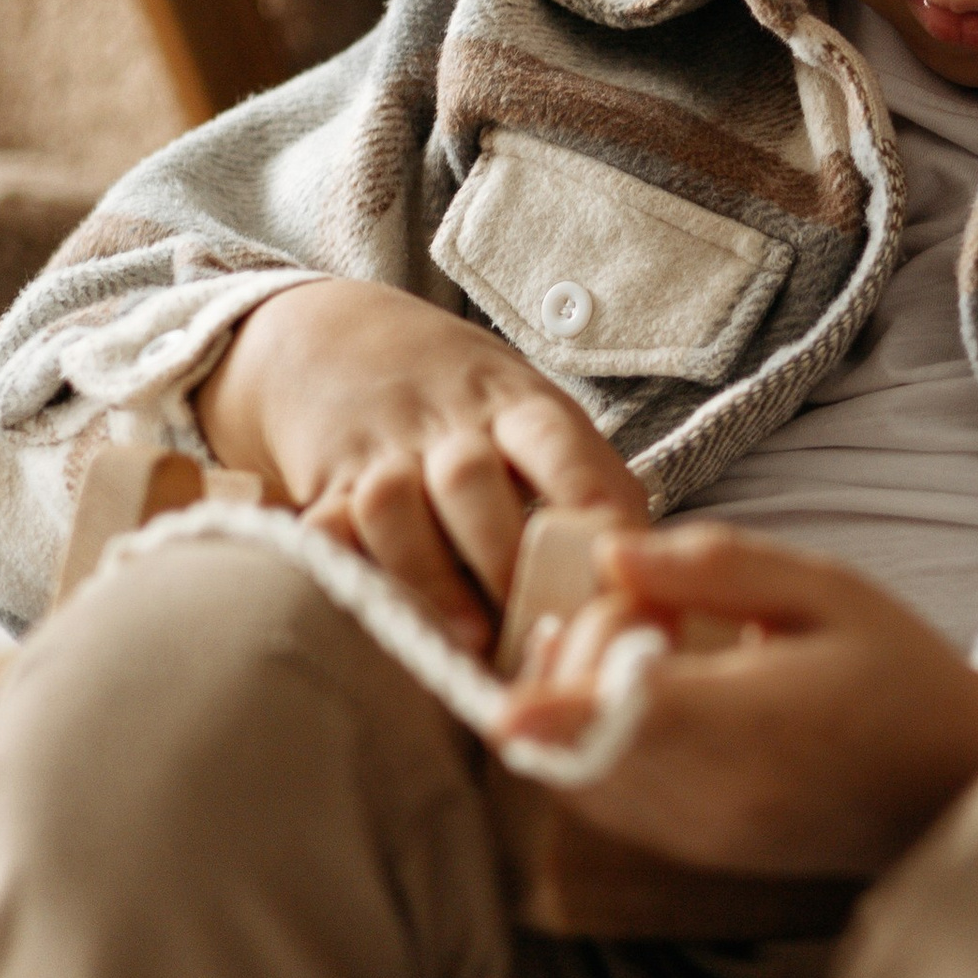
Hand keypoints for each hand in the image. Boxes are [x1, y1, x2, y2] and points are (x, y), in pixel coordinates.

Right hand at [195, 276, 645, 644]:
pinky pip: (326, 528)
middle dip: (503, 558)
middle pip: (469, 478)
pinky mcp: (326, 485)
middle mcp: (443, 423)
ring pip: (393, 505)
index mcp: (512, 402)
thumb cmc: (461, 398)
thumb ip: (584, 477)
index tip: (611, 554)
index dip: (583, 491)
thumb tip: (650, 566)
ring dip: (430, 578)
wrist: (336, 339)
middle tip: (538, 625)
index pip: (552, 437)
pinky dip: (344, 569)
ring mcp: (379, 451)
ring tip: (467, 638)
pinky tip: (380, 609)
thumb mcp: (529, 408)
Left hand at [487, 521, 977, 877]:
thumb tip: (610, 556)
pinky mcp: (695, 854)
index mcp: (752, 724)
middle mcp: (714, 795)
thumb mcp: (825, 589)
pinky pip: (606, 804)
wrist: (959, 780)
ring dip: (576, 711)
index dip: (554, 710)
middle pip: (579, 745)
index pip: (625, 725)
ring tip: (648, 652)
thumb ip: (713, 567)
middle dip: (580, 665)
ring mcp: (700, 836)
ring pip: (579, 783)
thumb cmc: (900, 673)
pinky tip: (648, 698)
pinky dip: (594, 748)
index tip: (509, 693)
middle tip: (649, 613)